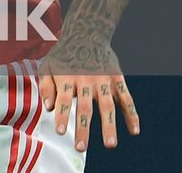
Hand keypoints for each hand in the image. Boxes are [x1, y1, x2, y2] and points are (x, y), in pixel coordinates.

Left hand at [38, 36, 138, 151]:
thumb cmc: (63, 54)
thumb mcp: (48, 65)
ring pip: (107, 106)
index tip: (61, 131)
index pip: (64, 99)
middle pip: (85, 107)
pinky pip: (126, 98)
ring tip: (109, 144)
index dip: (62, 115)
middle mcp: (86, 80)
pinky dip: (132, 114)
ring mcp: (104, 80)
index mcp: (67, 77)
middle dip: (83, 128)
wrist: (87, 33)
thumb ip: (46, 87)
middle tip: (81, 147)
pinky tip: (134, 130)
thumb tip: (49, 108)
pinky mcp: (118, 79)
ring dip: (109, 126)